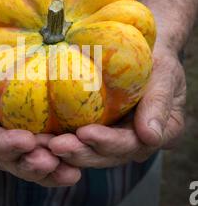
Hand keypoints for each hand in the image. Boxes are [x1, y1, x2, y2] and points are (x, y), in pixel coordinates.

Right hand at [0, 14, 80, 185]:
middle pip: (8, 157)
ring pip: (26, 156)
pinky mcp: (23, 121)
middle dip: (30, 164)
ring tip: (71, 171)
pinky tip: (79, 155)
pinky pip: (40, 141)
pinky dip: (58, 152)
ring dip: (48, 167)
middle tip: (54, 164)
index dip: (3, 145)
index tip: (27, 142)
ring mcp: (4, 130)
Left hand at [48, 46, 185, 167]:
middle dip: (81, 152)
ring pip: (91, 152)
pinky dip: (61, 140)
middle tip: (55, 146)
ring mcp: (116, 139)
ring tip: (44, 145)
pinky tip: (42, 138)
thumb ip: (159, 103)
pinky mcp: (97, 131)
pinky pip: (79, 141)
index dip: (109, 143)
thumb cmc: (157, 59)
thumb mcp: (165, 74)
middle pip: (108, 155)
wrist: (144, 51)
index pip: (133, 144)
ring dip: (67, 151)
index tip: (85, 133)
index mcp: (160, 134)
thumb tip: (151, 136)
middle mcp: (137, 142)